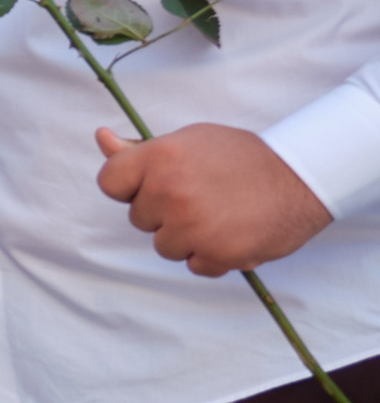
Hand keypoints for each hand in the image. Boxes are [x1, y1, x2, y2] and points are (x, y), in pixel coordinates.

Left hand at [95, 123, 333, 277]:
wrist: (301, 177)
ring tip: (218, 213)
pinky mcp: (216, 254)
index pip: (110, 183)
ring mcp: (192, 226)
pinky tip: (231, 232)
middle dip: (163, 211)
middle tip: (201, 195)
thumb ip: (140, 149)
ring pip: (164, 246)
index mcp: (159, 158)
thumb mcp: (190, 141)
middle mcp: (170, 193)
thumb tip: (101, 138)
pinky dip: (211, 255)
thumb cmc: (241, 156)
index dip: (130, 186)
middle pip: (139, 218)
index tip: (154, 184)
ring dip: (186, 237)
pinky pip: (194, 265)